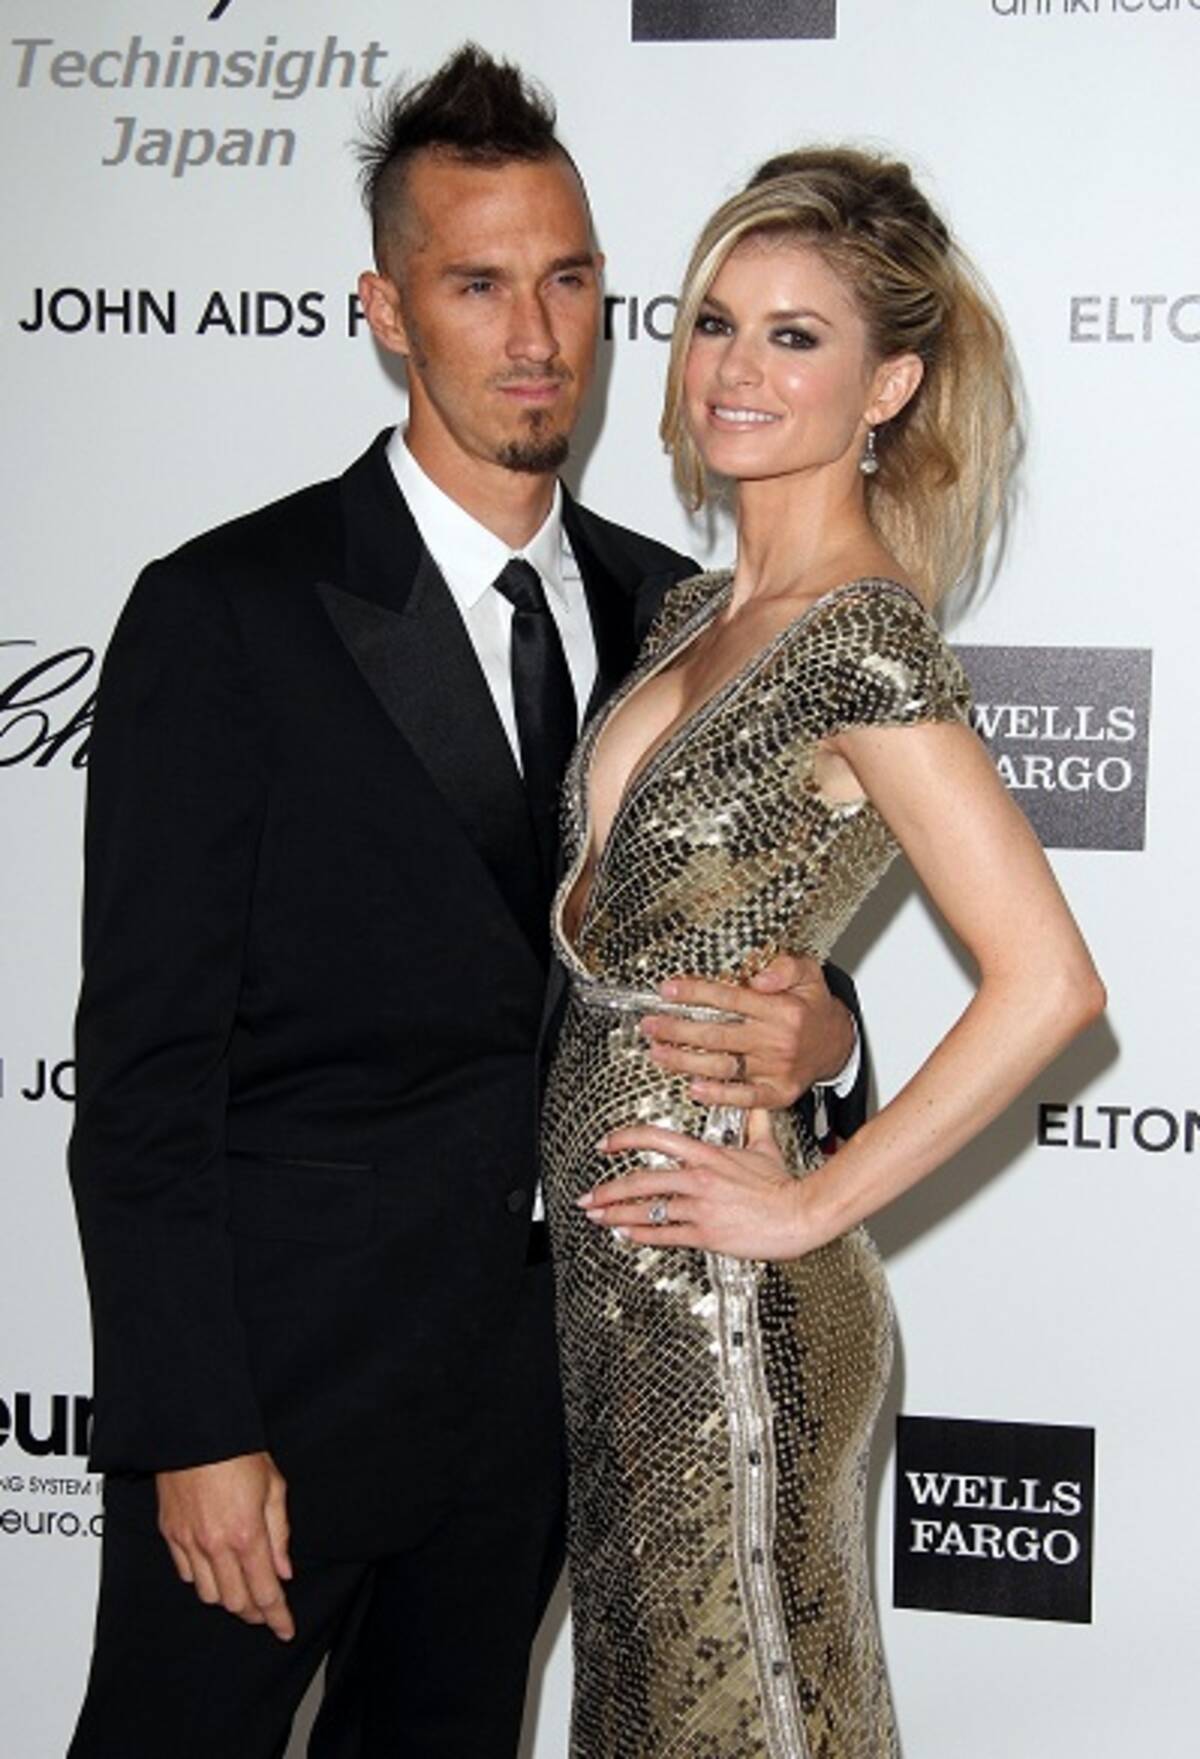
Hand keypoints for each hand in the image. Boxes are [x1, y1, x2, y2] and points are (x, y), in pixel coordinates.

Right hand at [156, 1451, 293, 1640]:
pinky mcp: (170, 1535)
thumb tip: (283, 1569)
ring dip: (228, 1597)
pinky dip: (202, 1579)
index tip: (285, 1628)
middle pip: (235, 1602)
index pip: (265, 1592)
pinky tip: (214, 1568)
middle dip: (254, 1611)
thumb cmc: (237, 1451)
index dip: (277, 1616)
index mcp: (246, 1534)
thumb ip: (279, 1533)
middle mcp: (215, 1545)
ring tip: (242, 1587)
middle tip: (267, 1607)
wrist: (194, 1430)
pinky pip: (185, 1574)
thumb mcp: (274, 1486)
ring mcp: (188, 1542)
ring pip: (208, 1595)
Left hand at [578, 1113, 831, 1260]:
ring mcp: (700, 1207)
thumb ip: (753, 1122)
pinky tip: (626, 1235)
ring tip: (597, 1216)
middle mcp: (698, 1178)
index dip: (625, 1139)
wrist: (800, 1214)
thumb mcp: (765, 1145)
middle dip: (609, 1189)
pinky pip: (665, 1235)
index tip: (606, 1144)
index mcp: (707, 1154)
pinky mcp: (706, 1234)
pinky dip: (641, 1236)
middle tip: (589, 1195)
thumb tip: (753, 1102)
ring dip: (617, 1214)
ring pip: (648, 1210)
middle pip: (641, 1180)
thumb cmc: (783, 1184)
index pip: (656, 1138)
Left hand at [640, 952, 854, 1109]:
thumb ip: (785, 966)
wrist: (837, 1044)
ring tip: (658, 1053)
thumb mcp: (809, 973)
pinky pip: (745, 1096)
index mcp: (782, 1009)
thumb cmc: (814, 1008)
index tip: (668, 990)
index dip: (695, 993)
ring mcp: (776, 1069)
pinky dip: (719, 1095)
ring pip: (722, 1065)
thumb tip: (759, 976)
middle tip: (651, 1025)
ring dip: (685, 1061)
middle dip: (678, 1029)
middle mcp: (777, 1040)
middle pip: (718, 1034)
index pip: (729, 998)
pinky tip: (694, 1088)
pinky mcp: (778, 1092)